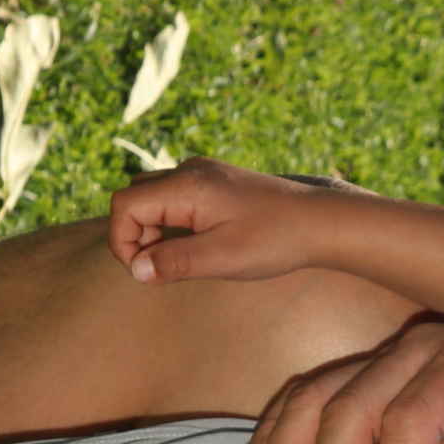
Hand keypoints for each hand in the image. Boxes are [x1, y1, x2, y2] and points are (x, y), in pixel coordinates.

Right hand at [108, 156, 355, 286]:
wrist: (321, 222)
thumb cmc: (276, 241)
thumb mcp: (224, 258)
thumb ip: (176, 262)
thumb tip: (137, 270)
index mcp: (186, 186)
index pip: (125, 205)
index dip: (122, 240)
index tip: (142, 272)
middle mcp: (189, 171)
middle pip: (136, 198)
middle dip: (138, 235)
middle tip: (163, 268)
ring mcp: (204, 174)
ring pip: (155, 197)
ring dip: (156, 229)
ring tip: (184, 259)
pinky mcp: (217, 182)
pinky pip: (178, 198)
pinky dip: (176, 222)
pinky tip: (202, 245)